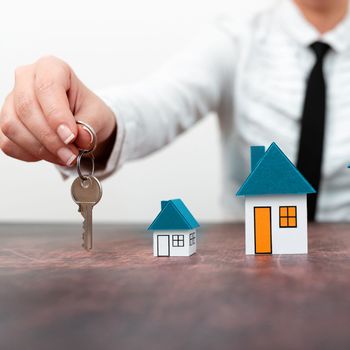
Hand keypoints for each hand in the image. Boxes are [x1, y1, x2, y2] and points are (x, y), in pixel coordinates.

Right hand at [0, 56, 115, 166]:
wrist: (81, 122)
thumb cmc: (88, 111)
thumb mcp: (97, 116)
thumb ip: (90, 126)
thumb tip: (82, 138)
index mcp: (51, 68)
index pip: (46, 87)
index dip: (57, 115)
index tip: (71, 137)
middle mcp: (26, 79)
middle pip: (26, 108)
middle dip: (50, 138)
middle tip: (71, 155)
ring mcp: (11, 101)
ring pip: (12, 127)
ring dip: (41, 149)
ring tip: (65, 157)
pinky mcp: (5, 123)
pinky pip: (8, 143)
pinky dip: (31, 154)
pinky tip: (51, 155)